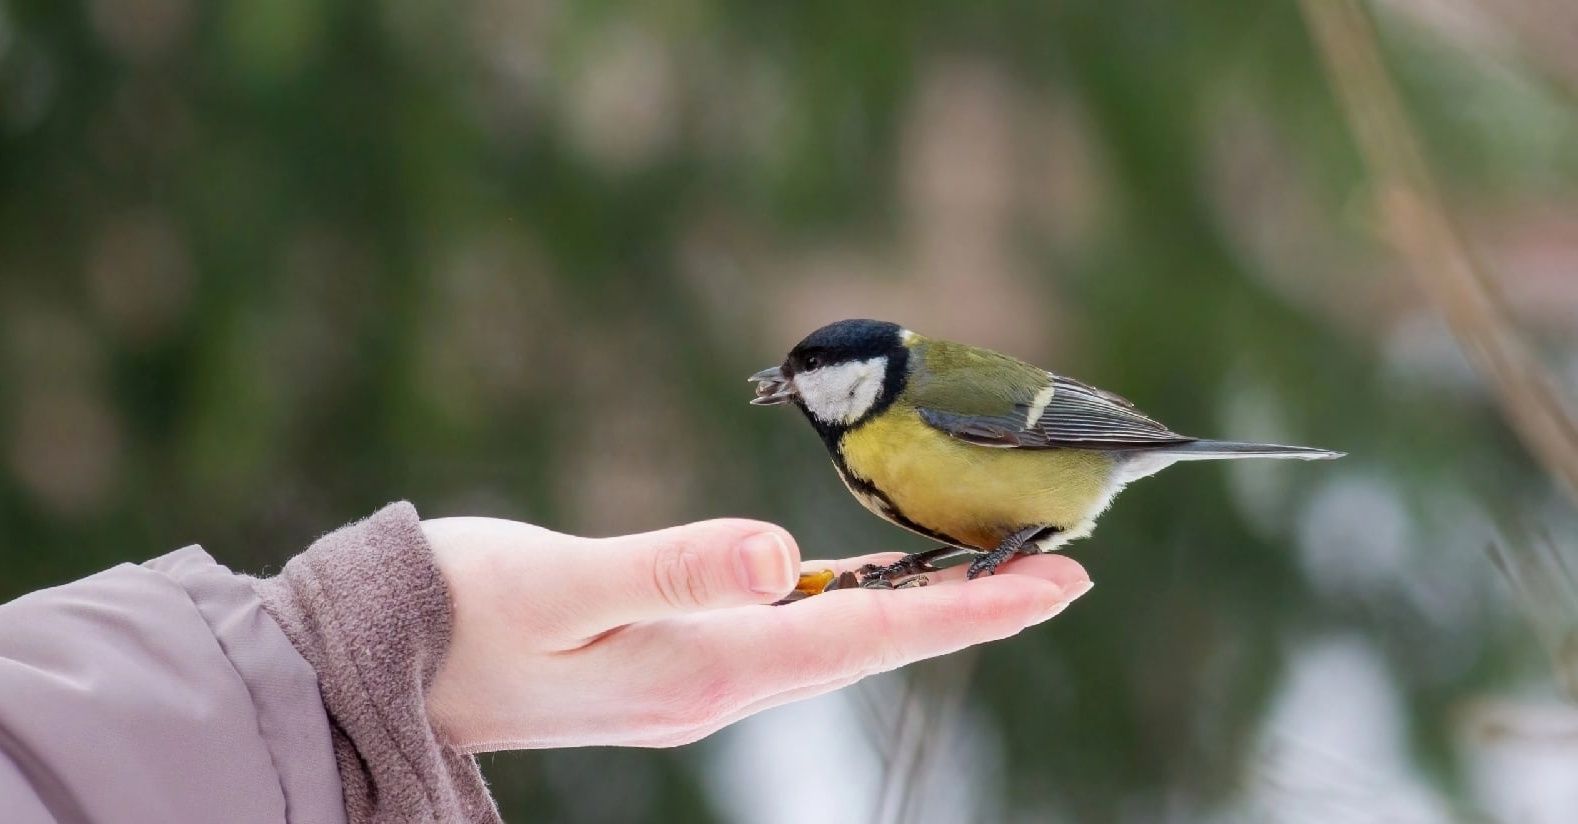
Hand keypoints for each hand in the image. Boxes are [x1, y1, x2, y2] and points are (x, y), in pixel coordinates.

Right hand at [421, 517, 1091, 750]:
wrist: (382, 667)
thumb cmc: (463, 615)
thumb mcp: (563, 584)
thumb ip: (671, 569)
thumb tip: (784, 556)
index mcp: (706, 668)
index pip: (867, 635)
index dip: (968, 612)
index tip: (1060, 584)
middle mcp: (716, 683)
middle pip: (872, 644)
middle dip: (969, 613)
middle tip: (1063, 575)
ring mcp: (694, 678)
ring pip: (835, 640)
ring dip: (916, 612)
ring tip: (989, 578)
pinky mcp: (669, 660)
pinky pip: (786, 632)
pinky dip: (843, 605)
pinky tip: (857, 585)